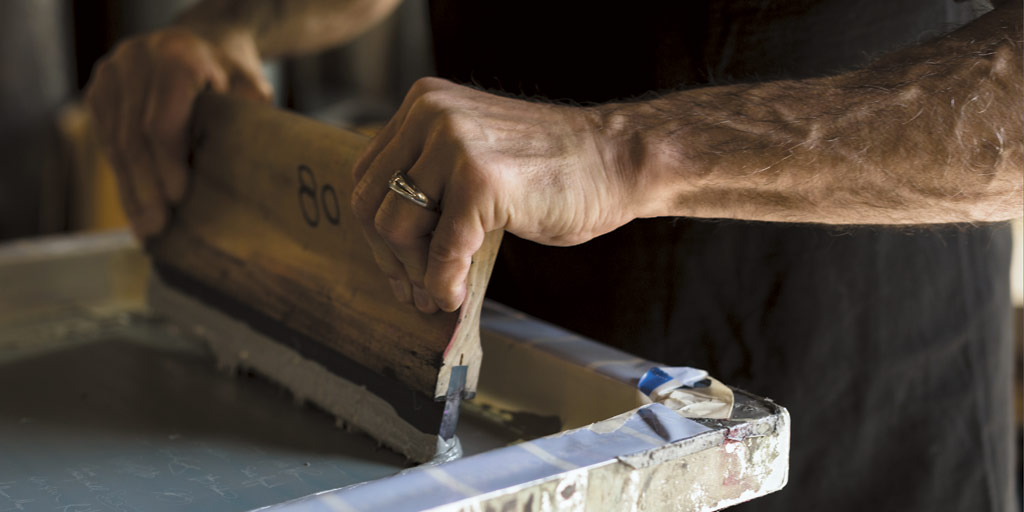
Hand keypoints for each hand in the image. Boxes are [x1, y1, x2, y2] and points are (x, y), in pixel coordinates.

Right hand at [85, 26, 271, 237]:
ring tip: (146, 229)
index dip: (167, 164)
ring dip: (130, 190)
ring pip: (114, 143)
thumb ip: (249, 122)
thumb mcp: (252, 89)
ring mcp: (112, 74)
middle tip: (157, 227)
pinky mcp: (100, 92)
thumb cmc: (232, 74)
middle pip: (132, 136)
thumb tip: (253, 179)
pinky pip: (106, 141)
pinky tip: (135, 207)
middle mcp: (136, 60)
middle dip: (145, 187)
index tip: (179, 199)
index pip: (161, 122)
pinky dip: (122, 177)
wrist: (202, 43)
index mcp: (177, 57)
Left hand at [351, 77, 641, 312]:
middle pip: (372, 203)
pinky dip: (443, 282)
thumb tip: (388, 243)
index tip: (397, 267)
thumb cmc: (554, 170)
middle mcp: (431, 114)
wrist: (617, 161)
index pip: (368, 176)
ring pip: (396, 227)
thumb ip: (430, 177)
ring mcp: (454, 143)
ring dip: (415, 274)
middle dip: (389, 258)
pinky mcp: (479, 180)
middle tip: (413, 292)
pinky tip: (456, 295)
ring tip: (438, 295)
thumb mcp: (475, 155)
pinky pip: (441, 249)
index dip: (376, 232)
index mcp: (424, 104)